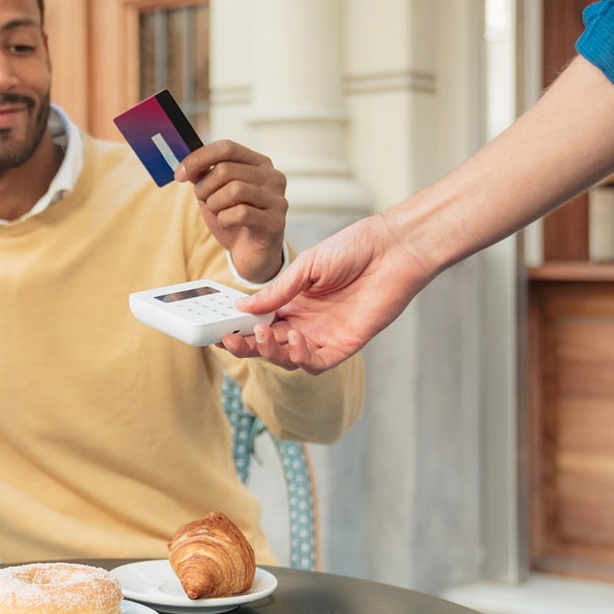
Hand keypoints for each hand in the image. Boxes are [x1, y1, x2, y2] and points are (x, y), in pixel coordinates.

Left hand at [176, 139, 288, 283]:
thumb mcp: (214, 193)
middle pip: (226, 170)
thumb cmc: (233, 219)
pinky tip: (228, 224)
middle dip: (205, 188)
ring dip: (215, 204)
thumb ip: (203, 175)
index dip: (198, 158)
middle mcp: (273, 176)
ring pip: (234, 190)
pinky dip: (225, 220)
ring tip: (218, 213)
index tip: (179, 174)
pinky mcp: (276, 221)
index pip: (227, 148)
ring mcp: (277, 198)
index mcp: (259, 163)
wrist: (250, 253)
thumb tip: (186, 165)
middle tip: (204, 201)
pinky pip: (241, 213)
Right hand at [221, 211, 436, 372]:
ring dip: (272, 352)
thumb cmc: (353, 249)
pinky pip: (317, 364)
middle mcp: (305, 321)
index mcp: (292, 301)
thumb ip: (277, 291)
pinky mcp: (345, 345)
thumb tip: (242, 307)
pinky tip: (297, 342)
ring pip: (288, 358)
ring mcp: (324, 335)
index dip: (239, 328)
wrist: (392, 250)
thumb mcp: (307, 266)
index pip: (259, 322)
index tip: (221, 329)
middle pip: (269, 344)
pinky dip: (301, 359)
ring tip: (264, 335)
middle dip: (248, 345)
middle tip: (232, 340)